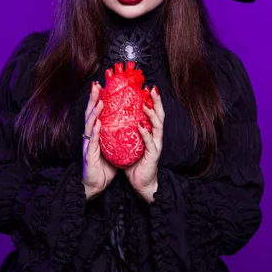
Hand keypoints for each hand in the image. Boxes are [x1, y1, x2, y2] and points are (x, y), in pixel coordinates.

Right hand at [83, 81, 117, 199]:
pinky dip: (95, 130)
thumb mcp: (113, 149)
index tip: (102, 86)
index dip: (98, 100)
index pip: (97, 113)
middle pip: (90, 114)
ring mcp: (89, 145)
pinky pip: (93, 141)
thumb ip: (117, 138)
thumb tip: (129, 127)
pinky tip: (98, 122)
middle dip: (93, 99)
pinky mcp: (90, 155)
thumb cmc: (103, 169)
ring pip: (90, 124)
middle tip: (96, 85)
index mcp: (96, 134)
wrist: (94, 186)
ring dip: (94, 112)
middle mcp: (90, 137)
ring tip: (99, 100)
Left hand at [123, 85, 164, 200]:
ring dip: (152, 114)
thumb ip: (124, 131)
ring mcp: (155, 145)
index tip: (147, 87)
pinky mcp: (153, 155)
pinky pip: (149, 142)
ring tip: (146, 104)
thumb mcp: (128, 143)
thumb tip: (111, 117)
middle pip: (159, 115)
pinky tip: (140, 125)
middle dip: (156, 101)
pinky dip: (145, 133)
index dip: (151, 100)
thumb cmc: (134, 164)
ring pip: (158, 126)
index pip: (152, 113)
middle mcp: (155, 137)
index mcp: (149, 132)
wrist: (141, 184)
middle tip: (152, 89)